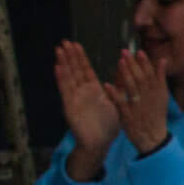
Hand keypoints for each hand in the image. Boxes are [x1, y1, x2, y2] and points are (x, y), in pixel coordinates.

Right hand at [54, 42, 119, 176]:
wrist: (101, 143)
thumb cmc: (109, 125)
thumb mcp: (116, 101)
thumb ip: (118, 86)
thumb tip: (125, 70)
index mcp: (94, 90)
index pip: (85, 69)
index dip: (80, 57)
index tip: (75, 44)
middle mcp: (82, 92)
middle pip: (74, 70)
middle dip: (70, 56)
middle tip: (64, 42)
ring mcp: (75, 98)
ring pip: (68, 77)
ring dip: (63, 63)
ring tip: (59, 50)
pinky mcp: (70, 106)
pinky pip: (65, 90)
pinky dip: (61, 79)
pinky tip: (58, 68)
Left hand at [107, 47, 169, 154]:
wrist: (153, 138)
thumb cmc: (156, 115)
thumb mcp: (163, 96)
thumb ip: (161, 77)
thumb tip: (163, 60)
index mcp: (157, 92)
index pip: (151, 75)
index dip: (145, 63)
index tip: (139, 52)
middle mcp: (148, 98)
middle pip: (141, 79)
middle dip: (133, 65)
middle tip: (125, 52)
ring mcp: (138, 106)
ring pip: (132, 88)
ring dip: (126, 75)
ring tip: (120, 63)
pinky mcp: (128, 115)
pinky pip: (120, 103)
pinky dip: (114, 94)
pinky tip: (107, 85)